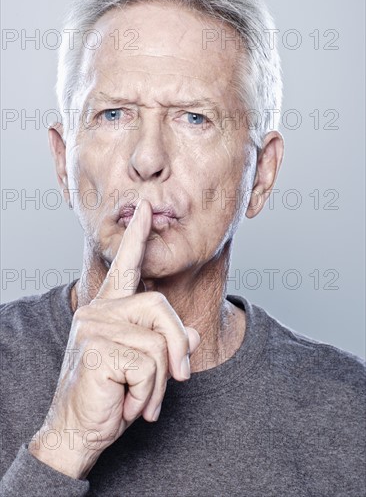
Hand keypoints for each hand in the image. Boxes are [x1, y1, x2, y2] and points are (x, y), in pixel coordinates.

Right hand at [29, 199, 200, 478]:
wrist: (76, 432)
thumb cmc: (110, 397)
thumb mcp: (145, 369)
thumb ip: (167, 346)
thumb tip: (194, 335)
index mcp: (108, 310)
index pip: (124, 266)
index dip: (136, 238)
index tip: (144, 210)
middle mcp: (98, 311)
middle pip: (161, 307)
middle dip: (178, 347)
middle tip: (177, 379)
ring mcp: (95, 327)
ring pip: (160, 343)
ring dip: (160, 382)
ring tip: (141, 400)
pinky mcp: (98, 348)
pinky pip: (149, 366)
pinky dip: (148, 394)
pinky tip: (127, 405)